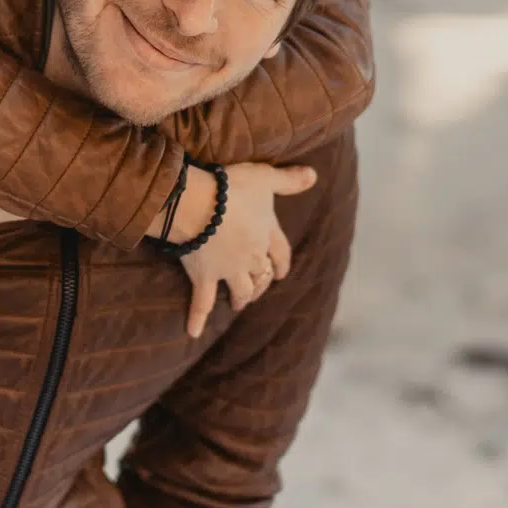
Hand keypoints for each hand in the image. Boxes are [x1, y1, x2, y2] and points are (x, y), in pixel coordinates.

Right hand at [176, 163, 315, 337]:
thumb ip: (289, 180)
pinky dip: (197, 318)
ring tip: (239, 303)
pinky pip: (202, 302)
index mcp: (267, 234)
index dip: (282, 262)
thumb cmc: (233, 187)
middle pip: (261, 275)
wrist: (200, 204)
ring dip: (242, 298)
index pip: (281, 253)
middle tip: (258, 289)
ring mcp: (228, 270)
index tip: (283, 272)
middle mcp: (251, 257)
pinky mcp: (204, 277)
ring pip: (241, 291)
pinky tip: (194, 332)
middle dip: (262, 283)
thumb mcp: (265, 177)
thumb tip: (314, 175)